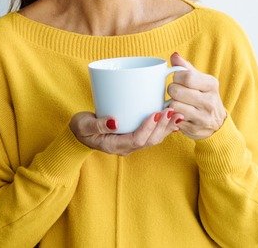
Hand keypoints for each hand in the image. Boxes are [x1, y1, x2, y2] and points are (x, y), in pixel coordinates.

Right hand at [69, 108, 183, 155]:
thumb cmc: (81, 128)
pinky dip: (164, 127)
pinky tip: (173, 118)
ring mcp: (131, 143)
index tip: (156, 113)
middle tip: (172, 111)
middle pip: (150, 140)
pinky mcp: (134, 136)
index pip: (137, 140)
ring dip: (167, 127)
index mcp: (115, 145)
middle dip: (162, 126)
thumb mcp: (84, 125)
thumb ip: (97, 124)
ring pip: (154, 139)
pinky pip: (152, 135)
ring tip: (178, 114)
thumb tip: (114, 122)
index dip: (148, 128)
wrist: (79, 134)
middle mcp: (126, 147)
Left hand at [167, 52, 226, 139]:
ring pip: (173, 106)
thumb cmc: (204, 96)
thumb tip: (174, 55)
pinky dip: (173, 117)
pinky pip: (173, 120)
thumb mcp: (200, 80)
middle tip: (177, 93)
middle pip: (176, 91)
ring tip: (179, 103)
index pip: (186, 77)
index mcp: (211, 85)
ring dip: (171, 104)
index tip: (178, 79)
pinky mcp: (194, 130)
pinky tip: (179, 115)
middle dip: (172, 91)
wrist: (217, 123)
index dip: (177, 77)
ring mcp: (203, 118)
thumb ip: (186, 67)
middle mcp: (210, 102)